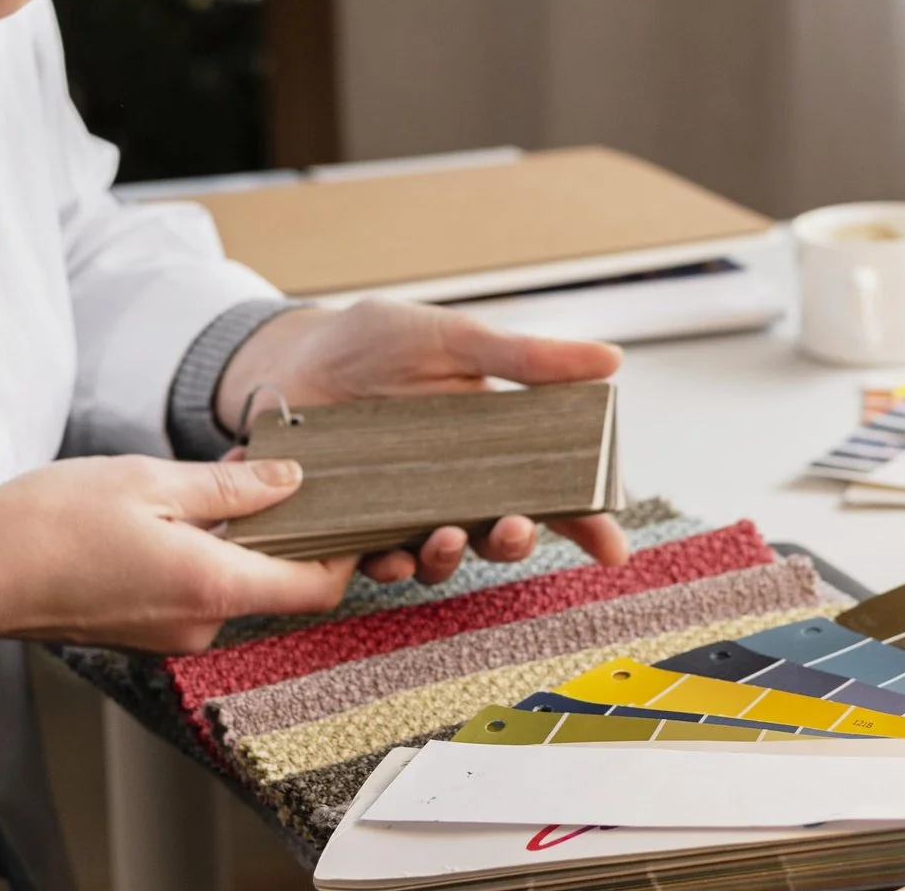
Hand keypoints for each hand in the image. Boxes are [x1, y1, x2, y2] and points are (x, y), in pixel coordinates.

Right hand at [0, 455, 352, 652]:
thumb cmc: (47, 524)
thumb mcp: (149, 480)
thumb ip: (230, 486)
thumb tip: (291, 480)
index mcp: (212, 588)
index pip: (316, 588)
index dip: (344, 550)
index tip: (350, 508)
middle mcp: (200, 626)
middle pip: (279, 583)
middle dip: (287, 527)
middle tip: (276, 468)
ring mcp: (171, 635)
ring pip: (237, 582)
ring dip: (241, 534)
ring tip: (219, 477)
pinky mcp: (146, 631)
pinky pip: (200, 590)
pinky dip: (206, 551)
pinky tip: (182, 508)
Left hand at [214, 299, 630, 583]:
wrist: (290, 357)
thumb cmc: (375, 342)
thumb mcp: (453, 339)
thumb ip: (525, 357)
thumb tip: (610, 359)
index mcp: (493, 443)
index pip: (550, 491)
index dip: (587, 523)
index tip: (614, 550)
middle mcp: (454, 485)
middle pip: (500, 533)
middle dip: (514, 543)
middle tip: (513, 528)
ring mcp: (405, 509)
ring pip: (444, 556)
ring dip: (452, 558)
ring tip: (442, 535)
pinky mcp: (355, 525)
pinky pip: (379, 561)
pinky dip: (389, 566)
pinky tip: (388, 553)